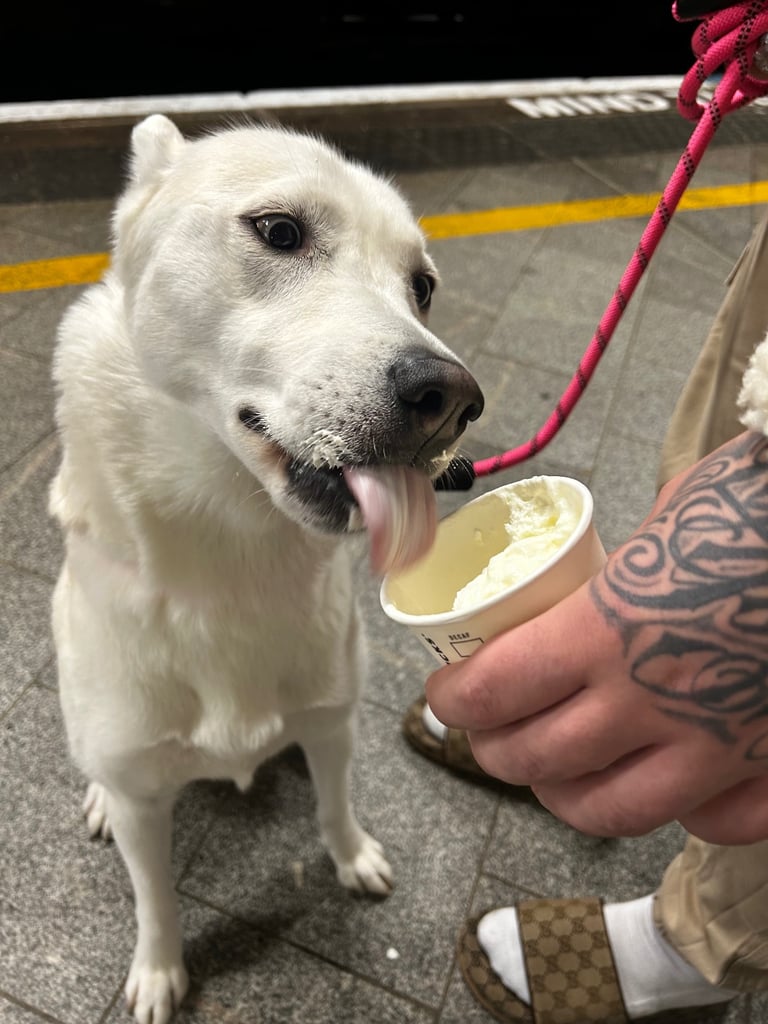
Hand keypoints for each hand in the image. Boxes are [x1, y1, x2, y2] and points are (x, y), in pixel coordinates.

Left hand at [426, 431, 767, 844]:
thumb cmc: (757, 502)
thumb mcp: (670, 514)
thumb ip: (622, 561)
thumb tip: (592, 574)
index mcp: (609, 627)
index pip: (495, 689)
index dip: (454, 701)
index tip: (445, 693)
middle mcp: (653, 700)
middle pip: (537, 759)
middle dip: (494, 750)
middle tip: (487, 734)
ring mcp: (718, 745)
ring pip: (610, 811)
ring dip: (564, 796)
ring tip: (553, 774)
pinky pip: (713, 824)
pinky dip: (678, 814)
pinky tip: (666, 786)